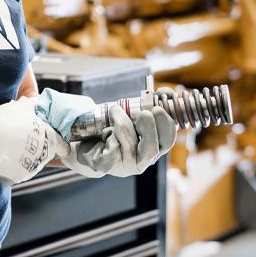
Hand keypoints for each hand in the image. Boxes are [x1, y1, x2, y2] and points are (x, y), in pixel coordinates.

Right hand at [0, 98, 71, 185]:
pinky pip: (15, 174)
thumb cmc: (6, 120)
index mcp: (49, 139)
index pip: (62, 146)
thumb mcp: (24, 107)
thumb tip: (35, 101)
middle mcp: (43, 156)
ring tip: (8, 149)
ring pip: (30, 165)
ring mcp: (30, 169)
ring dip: (23, 159)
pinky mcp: (17, 178)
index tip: (59, 147)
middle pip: (45, 156)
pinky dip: (10, 168)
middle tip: (22, 141)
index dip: (60, 145)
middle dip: (37, 149)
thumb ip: (33, 105)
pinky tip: (1, 158)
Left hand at [60, 105, 175, 178]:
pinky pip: (111, 148)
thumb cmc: (113, 128)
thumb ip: (150, 104)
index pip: (168, 140)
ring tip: (114, 111)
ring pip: (129, 142)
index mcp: (154, 149)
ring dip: (121, 120)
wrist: (87, 144)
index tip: (156, 108)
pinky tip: (104, 133)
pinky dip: (108, 134)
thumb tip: (166, 91)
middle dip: (147, 123)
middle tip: (138, 112)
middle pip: (153, 146)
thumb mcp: (133, 116)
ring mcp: (125, 165)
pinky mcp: (107, 165)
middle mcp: (142, 160)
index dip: (166, 122)